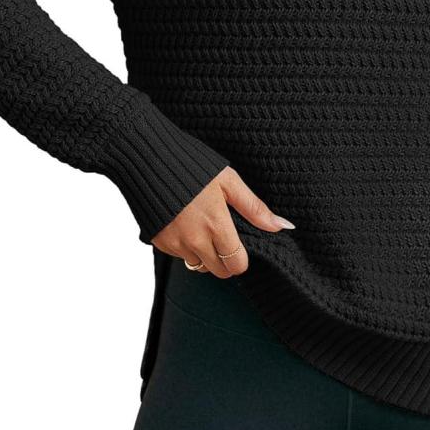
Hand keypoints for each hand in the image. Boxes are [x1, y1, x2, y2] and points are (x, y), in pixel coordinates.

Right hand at [150, 167, 294, 278]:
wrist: (147, 157)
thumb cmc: (192, 164)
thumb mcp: (229, 181)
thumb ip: (254, 208)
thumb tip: (282, 226)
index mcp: (216, 226)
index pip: (237, 265)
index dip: (242, 258)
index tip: (240, 246)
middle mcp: (194, 241)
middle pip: (218, 272)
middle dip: (225, 260)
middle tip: (223, 237)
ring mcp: (174, 243)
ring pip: (197, 264)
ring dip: (203, 253)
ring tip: (201, 225)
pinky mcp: (158, 242)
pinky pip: (178, 255)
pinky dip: (184, 246)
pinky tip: (184, 222)